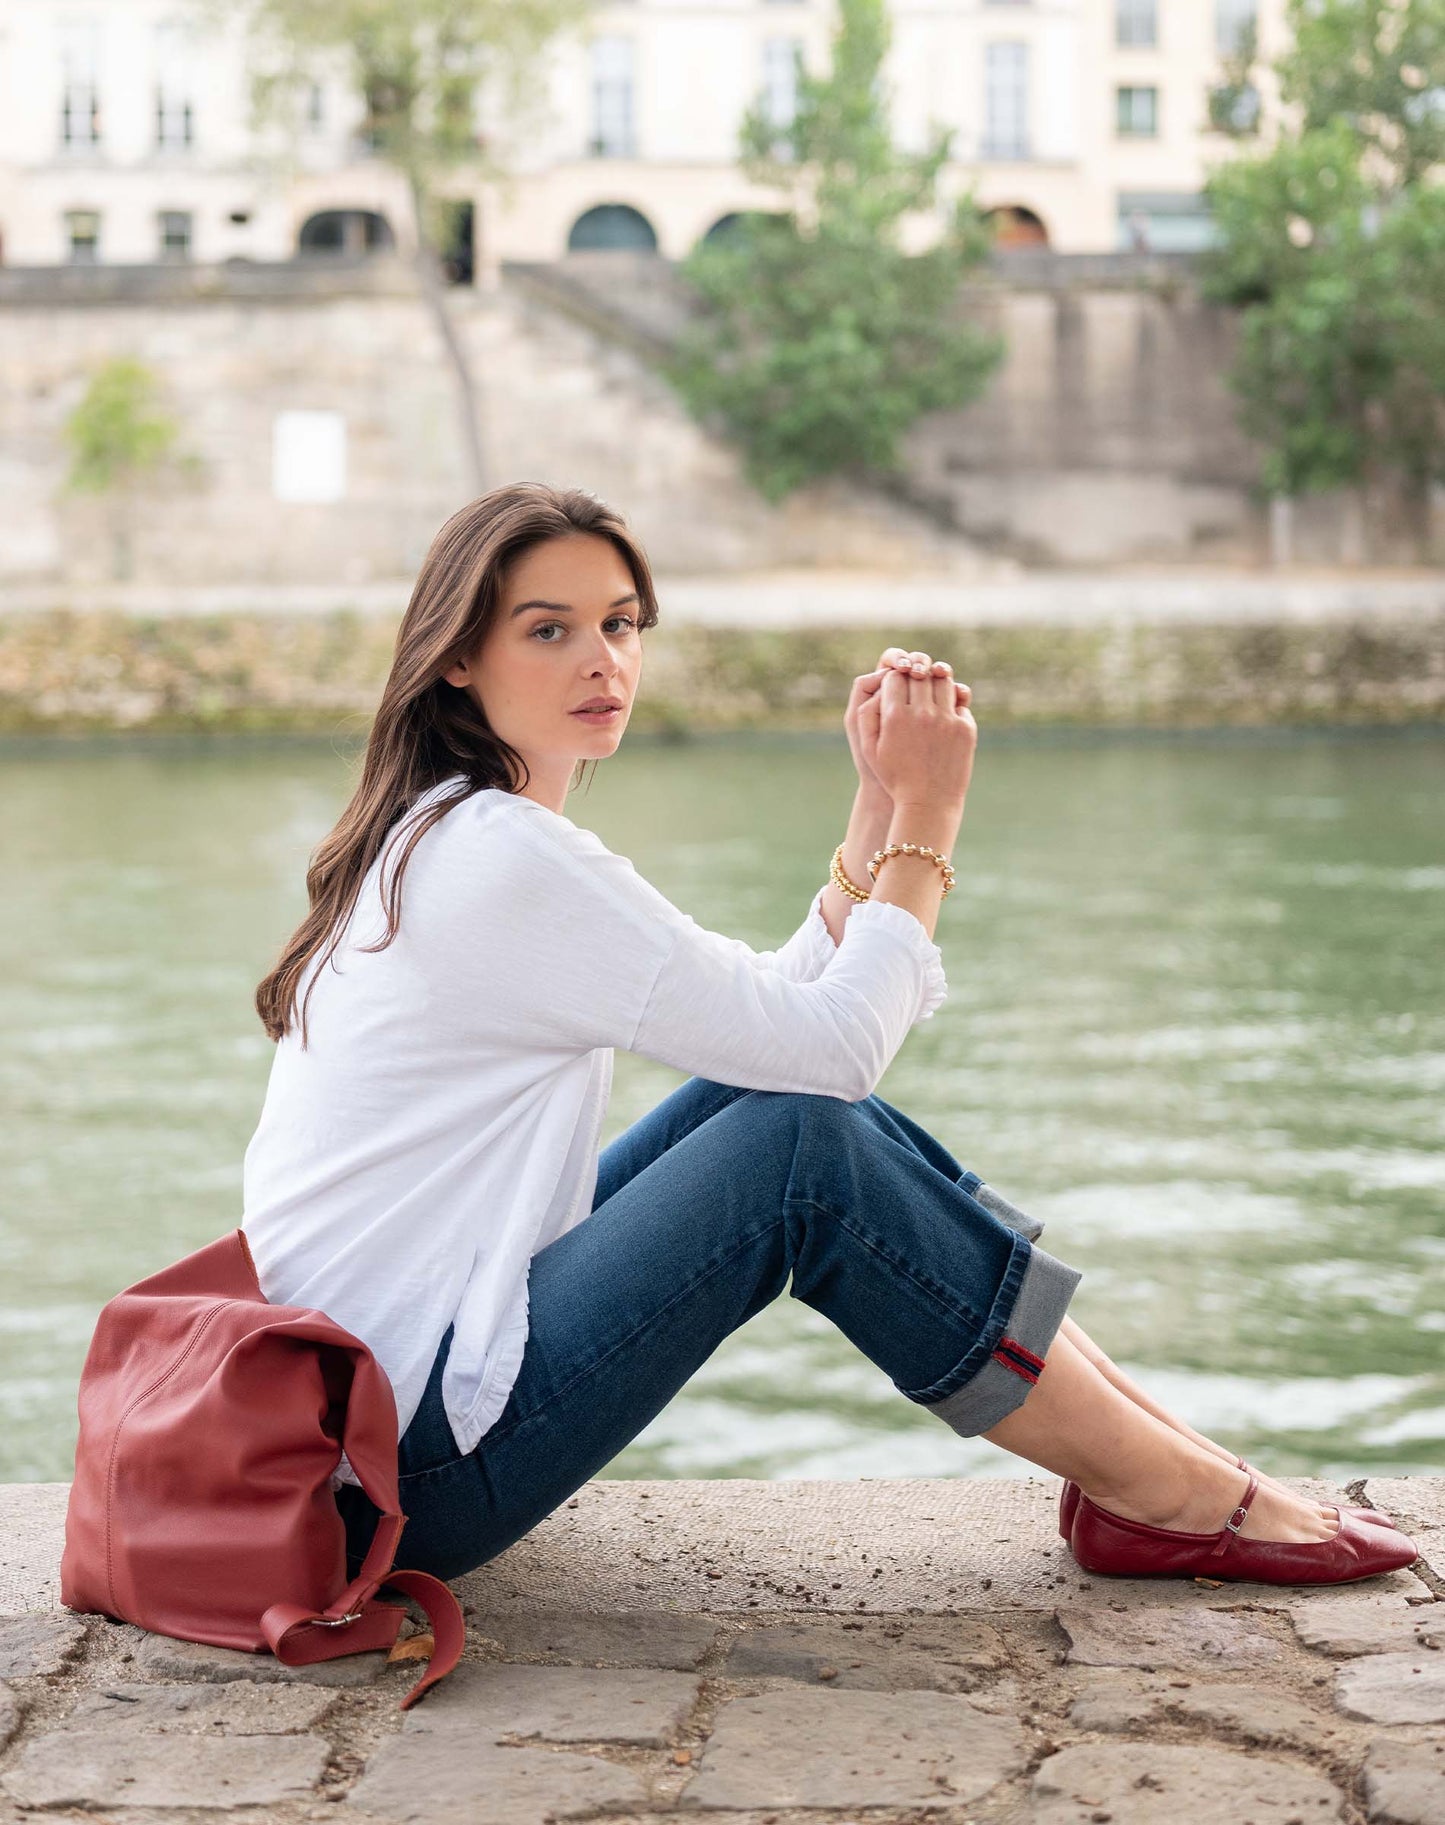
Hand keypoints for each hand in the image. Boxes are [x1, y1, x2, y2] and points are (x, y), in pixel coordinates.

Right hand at [846, 648, 971, 799]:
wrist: (928, 803)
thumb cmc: (894, 776)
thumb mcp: (870, 748)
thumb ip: (867, 714)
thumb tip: (881, 683)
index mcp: (895, 717)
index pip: (894, 677)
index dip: (893, 679)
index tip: (895, 687)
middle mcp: (922, 714)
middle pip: (919, 675)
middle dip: (914, 676)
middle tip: (913, 684)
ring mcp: (947, 720)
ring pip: (942, 682)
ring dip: (935, 683)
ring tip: (930, 694)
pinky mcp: (965, 728)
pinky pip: (959, 702)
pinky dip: (952, 703)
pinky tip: (945, 715)